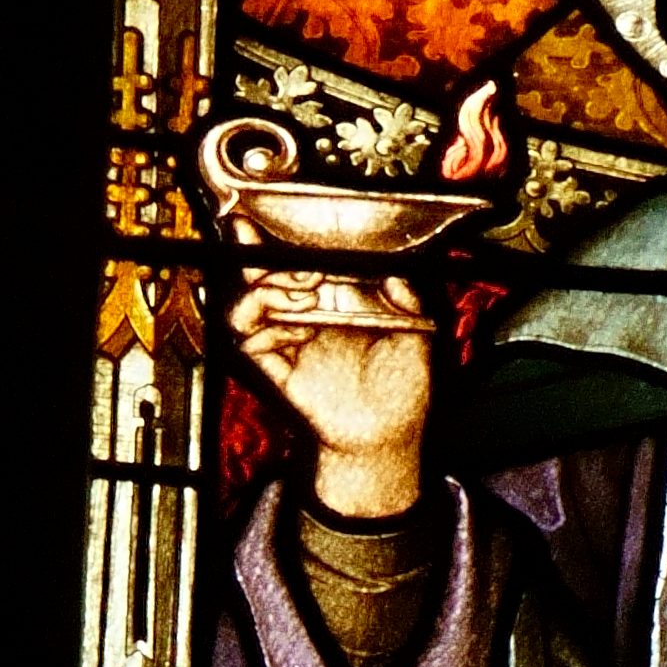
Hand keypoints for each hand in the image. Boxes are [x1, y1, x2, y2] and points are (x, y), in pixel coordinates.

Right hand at [226, 267, 433, 516]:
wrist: (388, 434)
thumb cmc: (402, 391)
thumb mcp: (416, 339)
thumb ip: (408, 304)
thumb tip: (394, 276)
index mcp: (333, 304)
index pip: (297, 267)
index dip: (278, 246)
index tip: (273, 231)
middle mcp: (307, 319)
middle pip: (263, 279)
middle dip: (266, 262)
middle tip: (305, 272)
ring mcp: (290, 343)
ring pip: (250, 307)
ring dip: (267, 293)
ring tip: (303, 296)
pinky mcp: (280, 371)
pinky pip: (252, 343)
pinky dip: (266, 330)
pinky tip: (299, 330)